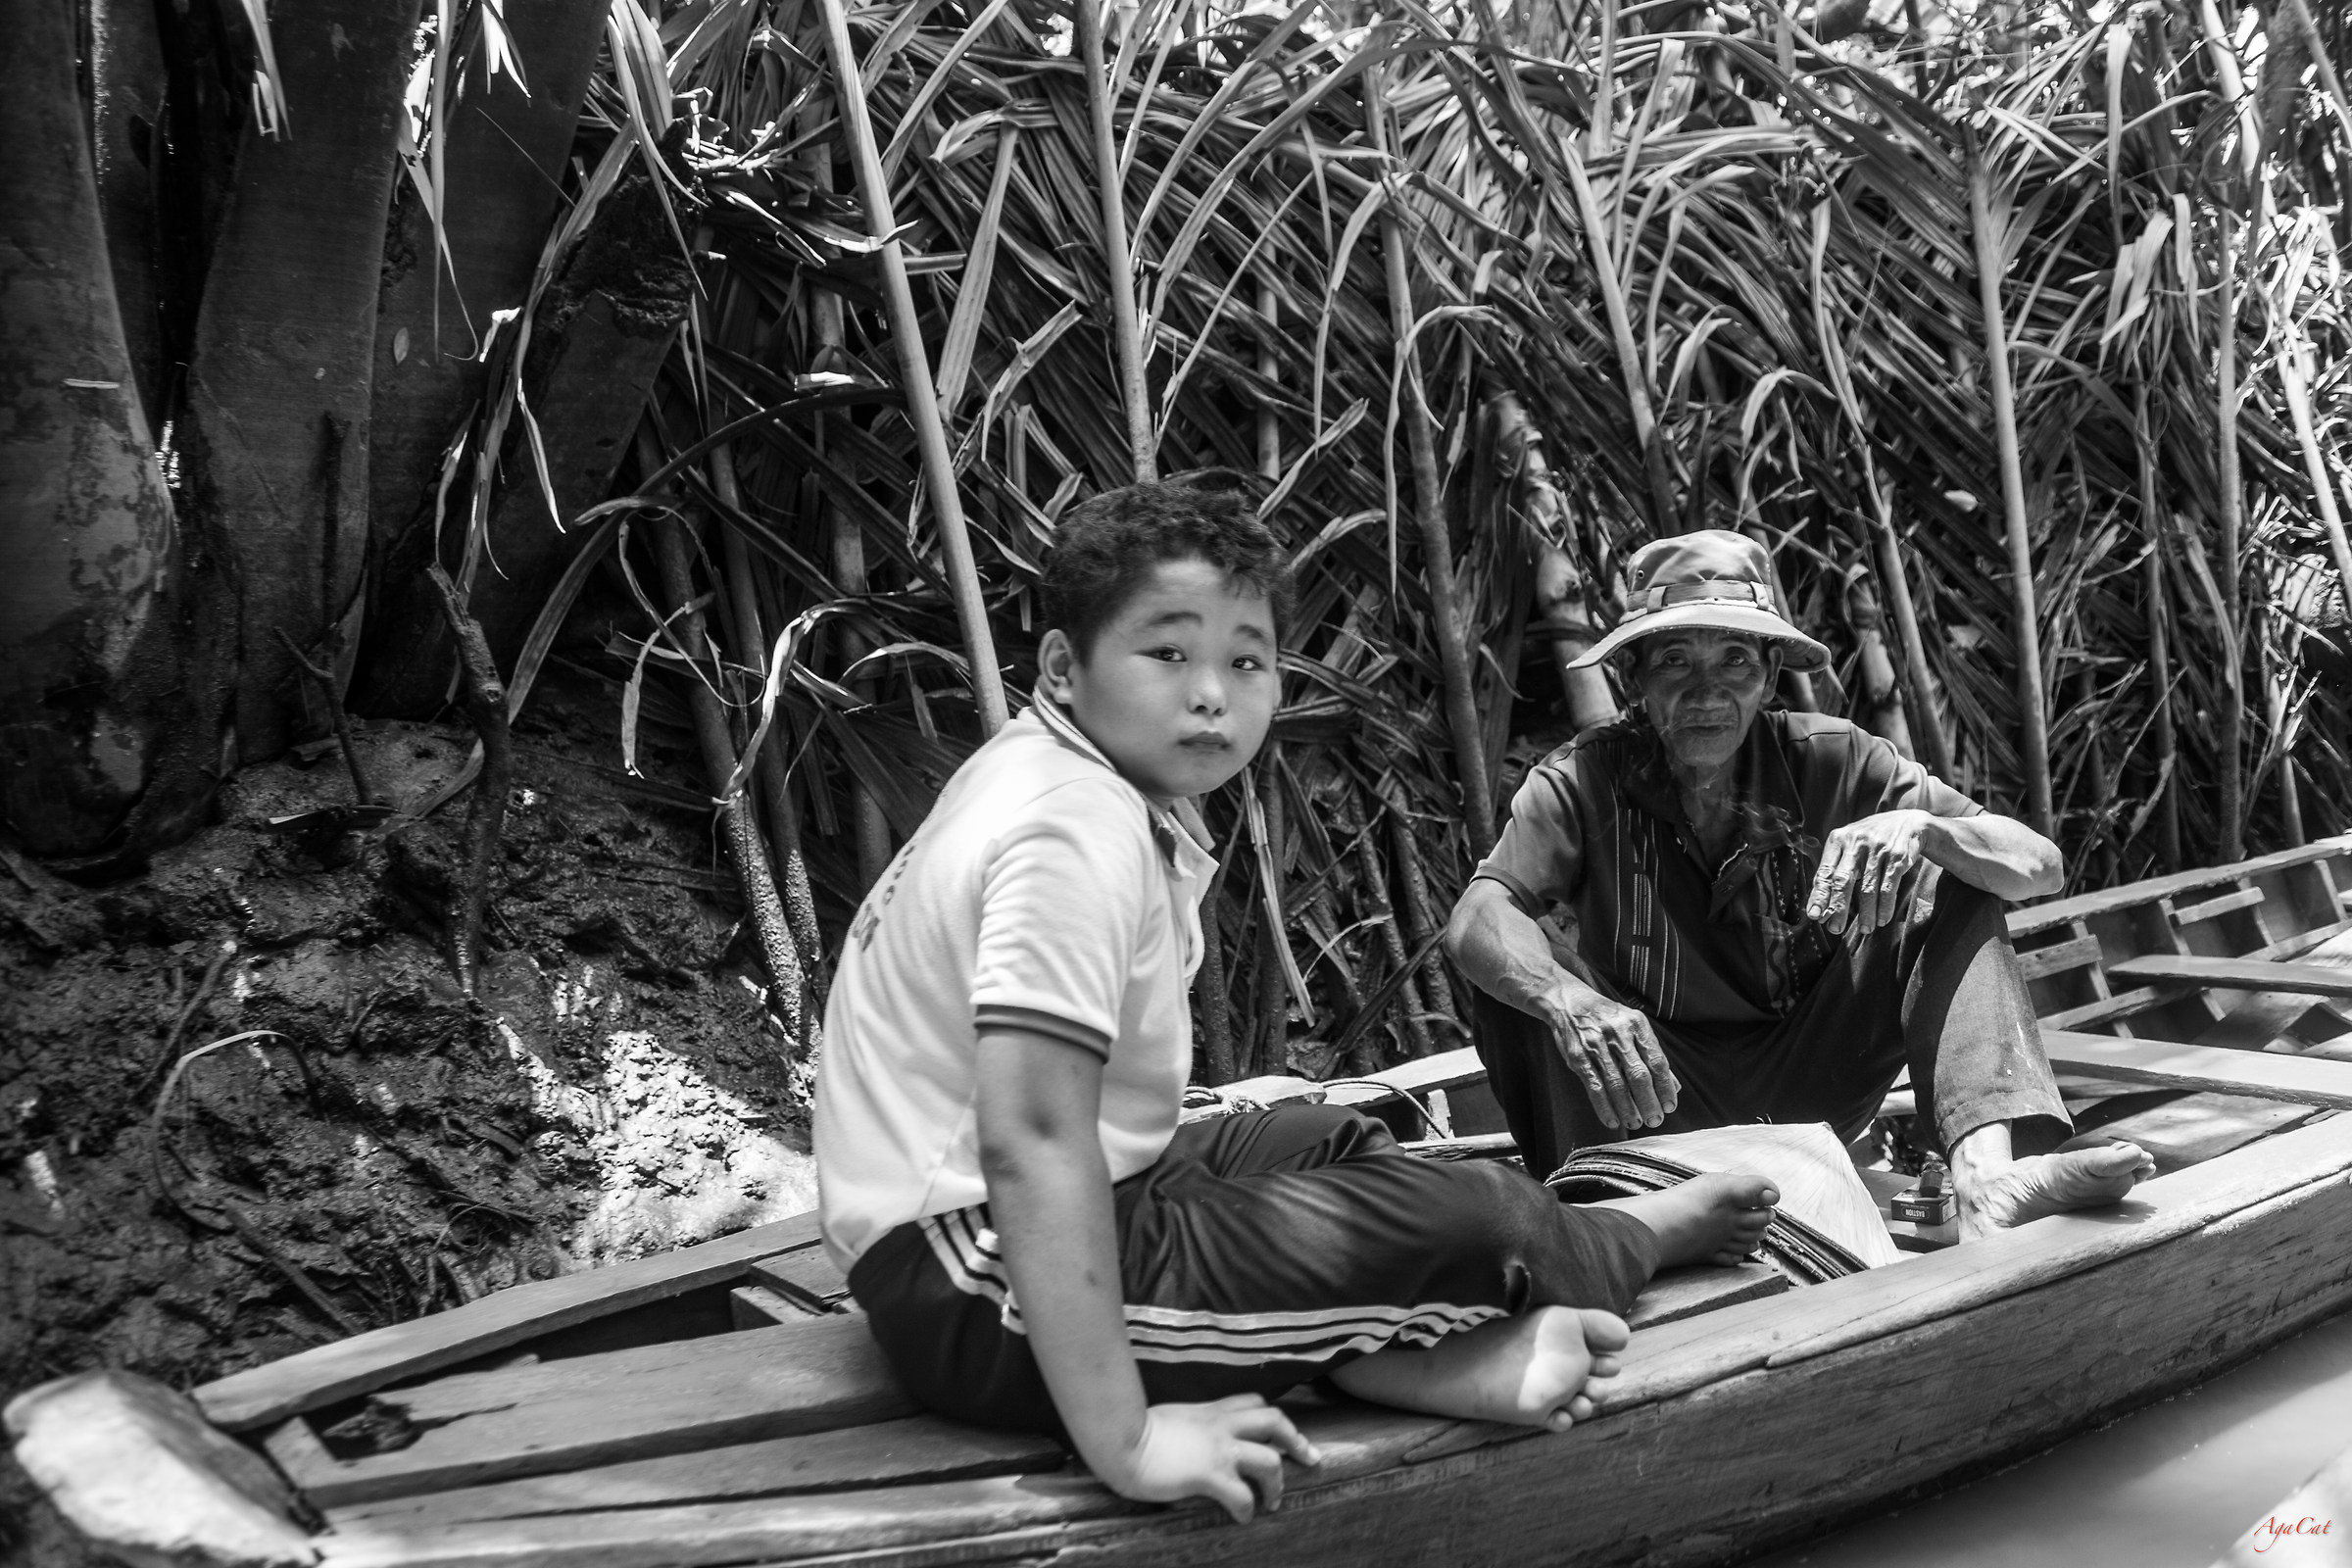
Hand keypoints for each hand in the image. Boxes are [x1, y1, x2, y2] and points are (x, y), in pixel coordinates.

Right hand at [1104, 1395, 1320, 1522]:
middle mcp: (1220, 1425)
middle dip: (1296, 1440)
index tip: (1283, 1433)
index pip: (1252, 1403)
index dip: (1272, 1418)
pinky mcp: (1209, 1474)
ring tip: (1273, 1501)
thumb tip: (1190, 1439)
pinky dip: (1247, 1509)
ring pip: (1269, 1460)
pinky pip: (1242, 1495)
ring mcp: (1218, 1449)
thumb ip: (1188, 1425)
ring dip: (1277, 1483)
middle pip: (1274, 1421)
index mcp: (1210, 1411)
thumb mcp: (1170, 1418)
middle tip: (1309, 1458)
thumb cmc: (1132, 1431)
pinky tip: (1243, 1518)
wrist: (1118, 1440)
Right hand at [1544, 982, 1677, 1130]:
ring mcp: (1596, 1045)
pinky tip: (1612, 1120)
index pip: (1657, 1061)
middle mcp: (1618, 1034)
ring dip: (1627, 1109)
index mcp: (1637, 1025)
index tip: (1669, 1107)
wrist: (1569, 1001)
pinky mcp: (1578, 1056)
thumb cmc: (1608, 1018)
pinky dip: (1604, 1107)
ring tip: (1635, 1123)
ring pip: (1616, 1084)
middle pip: (1639, 1075)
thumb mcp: (1634, 1026)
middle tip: (1654, 1120)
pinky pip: (1593, 1086)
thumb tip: (1674, 1086)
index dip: (1665, 1088)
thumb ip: (1653, 1055)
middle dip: (1648, 1102)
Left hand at [1806, 810, 1937, 936]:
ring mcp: (1877, 850)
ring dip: (1866, 913)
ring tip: (1865, 929)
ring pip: (1867, 888)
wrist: (1909, 823)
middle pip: (1842, 881)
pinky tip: (1882, 919)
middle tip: (1835, 929)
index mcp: (1838, 840)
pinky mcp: (1897, 857)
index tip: (1814, 916)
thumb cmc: (1871, 841)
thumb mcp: (1850, 847)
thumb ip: (1835, 873)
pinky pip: (1888, 887)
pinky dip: (1885, 906)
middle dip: (1838, 908)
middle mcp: (1856, 843)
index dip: (1819, 896)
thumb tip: (1822, 911)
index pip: (1824, 872)